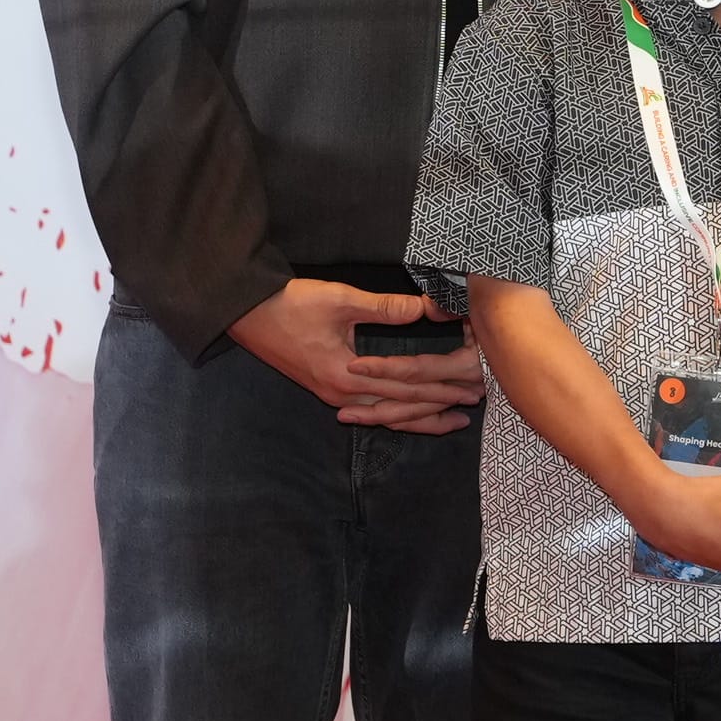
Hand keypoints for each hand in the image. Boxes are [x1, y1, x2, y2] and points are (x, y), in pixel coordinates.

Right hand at [226, 279, 489, 431]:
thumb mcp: (341, 300)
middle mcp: (343, 394)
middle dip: (441, 405)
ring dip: (421, 417)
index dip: (442, 385)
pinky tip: (410, 417)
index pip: (408, 387)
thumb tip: (429, 304)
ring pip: (387, 415)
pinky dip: (396, 415)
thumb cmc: (290, 304)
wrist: (245, 315)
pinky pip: (371, 410)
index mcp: (348, 375)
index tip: (472, 383)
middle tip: (476, 402)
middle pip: (402, 407)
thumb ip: (387, 307)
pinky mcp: (328, 390)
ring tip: (453, 420)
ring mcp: (334, 396)